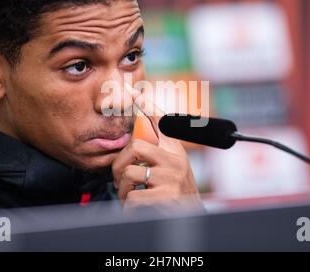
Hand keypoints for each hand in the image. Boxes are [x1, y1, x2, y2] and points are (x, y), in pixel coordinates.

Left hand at [112, 84, 201, 211]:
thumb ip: (156, 152)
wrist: (190, 217)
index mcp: (174, 150)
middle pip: (136, 146)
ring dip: (123, 190)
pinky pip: (133, 197)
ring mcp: (172, 177)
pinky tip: (137, 209)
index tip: (133, 91)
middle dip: (119, 165)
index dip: (146, 105)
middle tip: (120, 179)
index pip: (160, 121)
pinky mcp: (167, 196)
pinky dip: (128, 206)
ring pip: (130, 173)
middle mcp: (175, 159)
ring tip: (131, 196)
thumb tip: (136, 137)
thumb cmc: (175, 191)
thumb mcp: (170, 167)